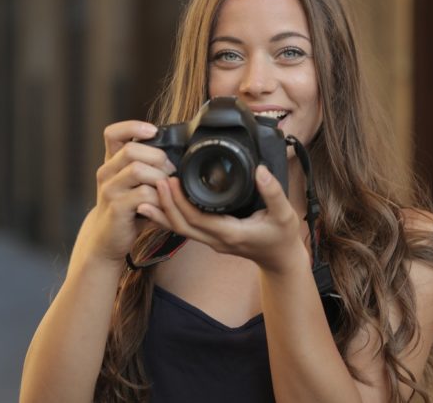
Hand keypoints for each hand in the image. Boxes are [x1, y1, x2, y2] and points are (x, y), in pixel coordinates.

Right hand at [76, 121, 174, 265]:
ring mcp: (110, 190)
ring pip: (137, 169)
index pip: (113, 133)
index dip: (132, 127)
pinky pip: (143, 194)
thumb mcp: (132, 184)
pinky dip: (160, 198)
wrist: (106, 239)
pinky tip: (164, 204)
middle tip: (170, 170)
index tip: (153, 131)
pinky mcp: (116, 208)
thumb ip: (146, 168)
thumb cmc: (126, 208)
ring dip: (160, 177)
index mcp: (111, 162)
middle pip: (131, 150)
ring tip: (168, 187)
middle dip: (157, 157)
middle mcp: (106, 172)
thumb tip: (179, 153)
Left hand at [137, 165, 307, 273]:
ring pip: (179, 229)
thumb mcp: (285, 214)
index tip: (170, 181)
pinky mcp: (210, 238)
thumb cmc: (282, 238)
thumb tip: (260, 170)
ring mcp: (211, 241)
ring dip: (163, 212)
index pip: (197, 219)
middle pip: (181, 225)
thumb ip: (273, 192)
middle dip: (165, 204)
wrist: (281, 261)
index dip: (179, 202)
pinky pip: (186, 228)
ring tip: (146, 193)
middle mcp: (216, 240)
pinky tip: (161, 204)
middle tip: (154, 181)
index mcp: (231, 233)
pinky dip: (171, 216)